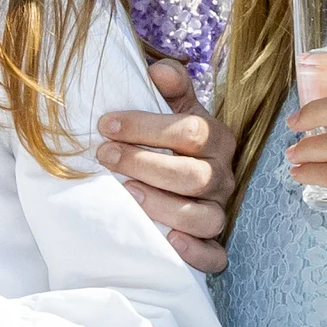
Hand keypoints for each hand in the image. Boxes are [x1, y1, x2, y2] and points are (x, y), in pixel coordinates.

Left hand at [96, 56, 239, 273]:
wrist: (183, 170)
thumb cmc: (170, 138)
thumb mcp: (173, 107)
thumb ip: (170, 85)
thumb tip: (157, 70)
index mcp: (216, 138)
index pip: (190, 132)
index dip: (145, 126)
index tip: (105, 124)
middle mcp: (221, 175)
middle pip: (192, 175)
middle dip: (144, 163)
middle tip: (104, 155)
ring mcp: (219, 210)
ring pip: (203, 216)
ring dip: (162, 206)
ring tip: (127, 193)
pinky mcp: (214, 242)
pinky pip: (215, 255)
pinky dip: (196, 252)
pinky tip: (169, 241)